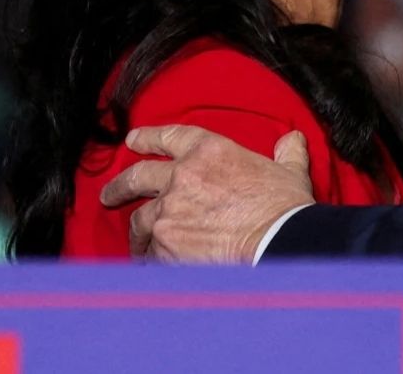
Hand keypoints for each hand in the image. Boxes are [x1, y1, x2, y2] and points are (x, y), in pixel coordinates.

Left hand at [99, 126, 314, 262]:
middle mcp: (182, 177)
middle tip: (110, 193)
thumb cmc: (284, 208)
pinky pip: (149, 253)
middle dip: (120, 185)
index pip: (170, 136)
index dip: (148, 137)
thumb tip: (292, 140)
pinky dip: (152, 259)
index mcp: (210, 151)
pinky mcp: (164, 245)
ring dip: (138, 231)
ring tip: (137, 243)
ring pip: (139, 220)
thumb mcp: (289, 171)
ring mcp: (168, 211)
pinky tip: (155, 266)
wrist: (277, 242)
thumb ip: (287, 153)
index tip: (133, 140)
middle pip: (138, 176)